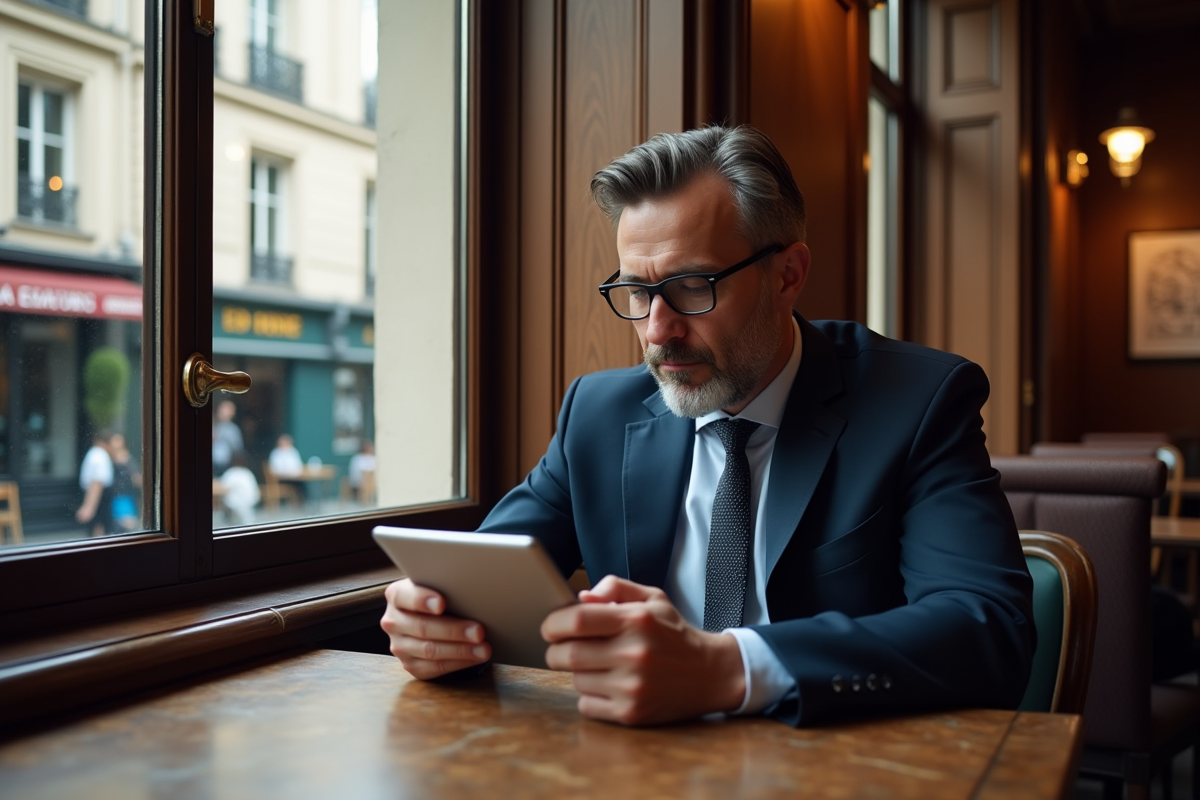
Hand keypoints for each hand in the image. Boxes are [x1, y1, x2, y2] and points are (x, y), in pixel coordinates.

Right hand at [380, 578, 490, 679]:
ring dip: (461, 650)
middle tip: (478, 631)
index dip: (422, 600)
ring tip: (483, 648)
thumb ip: (445, 586)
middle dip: (454, 630)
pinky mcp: (410, 665)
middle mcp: (393, 621)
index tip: (442, 604)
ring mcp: (399, 646)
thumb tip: (472, 590)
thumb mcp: (437, 584)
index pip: (404, 596)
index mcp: (396, 595)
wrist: (429, 615)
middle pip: (422, 627)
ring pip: (430, 650)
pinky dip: (458, 663)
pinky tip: (475, 657)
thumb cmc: (439, 595)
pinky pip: (435, 668)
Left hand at [541, 575, 745, 724]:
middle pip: (568, 654)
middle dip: (556, 651)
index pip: (577, 620)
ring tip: (597, 665)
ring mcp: (632, 687)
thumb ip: (616, 588)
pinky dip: (588, 696)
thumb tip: (582, 597)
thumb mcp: (653, 599)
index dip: (554, 623)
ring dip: (577, 673)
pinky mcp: (632, 713)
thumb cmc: (675, 634)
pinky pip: (586, 705)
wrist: (710, 674)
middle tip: (563, 648)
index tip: (551, 627)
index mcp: (637, 620)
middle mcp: (634, 654)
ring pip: (576, 680)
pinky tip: (607, 686)